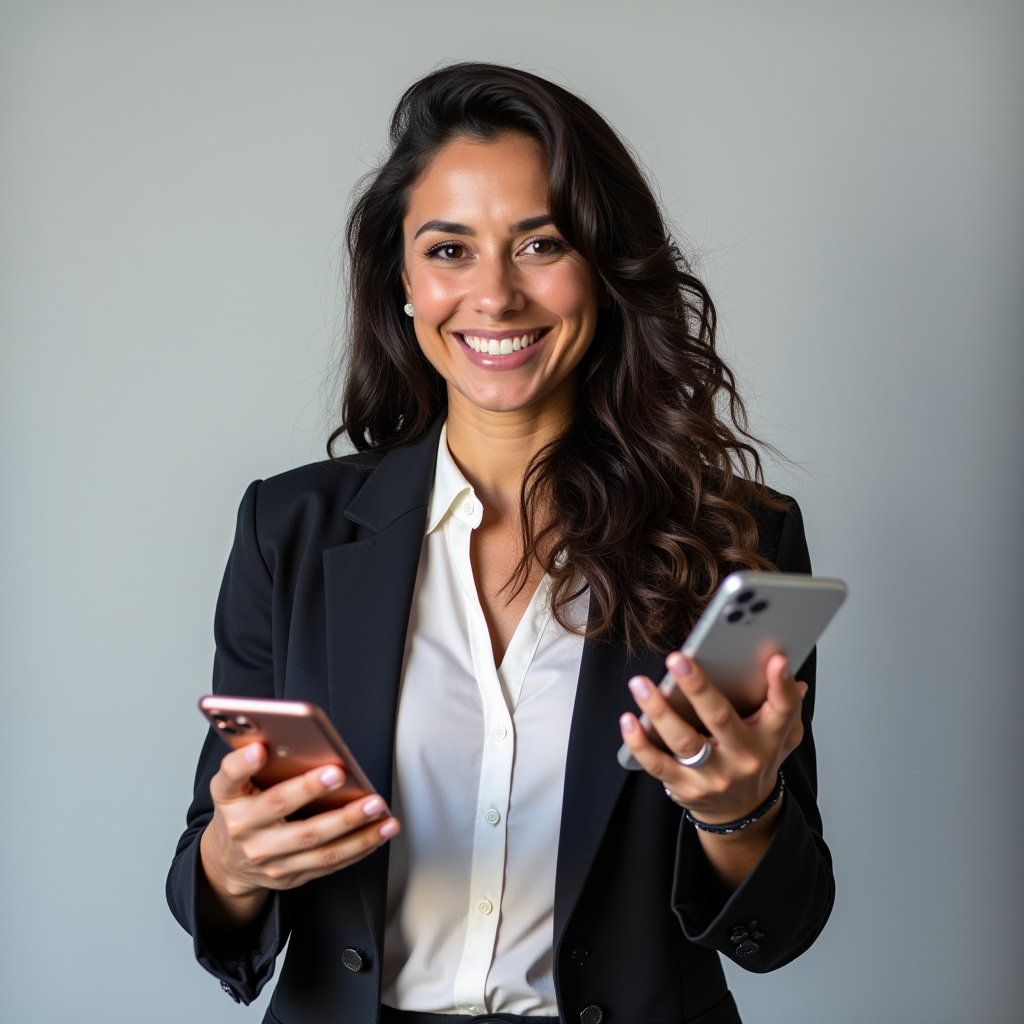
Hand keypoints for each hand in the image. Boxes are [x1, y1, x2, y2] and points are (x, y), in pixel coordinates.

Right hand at [198, 742, 399, 926]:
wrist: (227, 862)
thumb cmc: (241, 810)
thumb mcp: (236, 784)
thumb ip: (255, 762)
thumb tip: (293, 739)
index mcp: (230, 800)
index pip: (230, 779)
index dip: (243, 764)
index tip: (259, 749)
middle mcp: (245, 831)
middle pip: (280, 809)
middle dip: (312, 789)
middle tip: (340, 772)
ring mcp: (269, 859)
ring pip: (315, 844)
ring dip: (352, 827)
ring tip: (377, 807)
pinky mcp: (290, 876)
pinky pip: (329, 863)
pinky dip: (358, 847)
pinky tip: (378, 831)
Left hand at [619, 651, 805, 824]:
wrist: (741, 812)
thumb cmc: (756, 761)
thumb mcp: (780, 735)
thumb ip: (784, 705)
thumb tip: (789, 673)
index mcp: (769, 738)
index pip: (782, 710)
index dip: (781, 686)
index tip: (777, 662)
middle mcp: (742, 757)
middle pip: (719, 719)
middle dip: (698, 687)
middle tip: (677, 659)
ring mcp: (712, 776)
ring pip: (683, 741)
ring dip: (658, 710)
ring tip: (641, 684)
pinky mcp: (685, 787)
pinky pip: (657, 764)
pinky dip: (640, 743)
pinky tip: (629, 721)